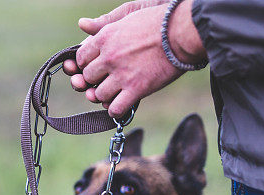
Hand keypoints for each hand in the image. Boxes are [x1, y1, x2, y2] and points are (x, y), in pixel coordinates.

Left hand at [67, 5, 183, 116]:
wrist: (183, 32)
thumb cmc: (159, 22)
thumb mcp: (128, 16)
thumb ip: (104, 24)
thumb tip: (81, 24)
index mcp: (105, 38)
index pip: (80, 58)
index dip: (86, 64)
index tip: (96, 66)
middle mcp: (109, 57)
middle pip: (87, 77)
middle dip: (94, 80)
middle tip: (106, 79)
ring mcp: (121, 74)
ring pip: (98, 95)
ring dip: (105, 95)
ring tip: (116, 91)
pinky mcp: (136, 89)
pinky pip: (115, 108)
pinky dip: (115, 109)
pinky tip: (121, 104)